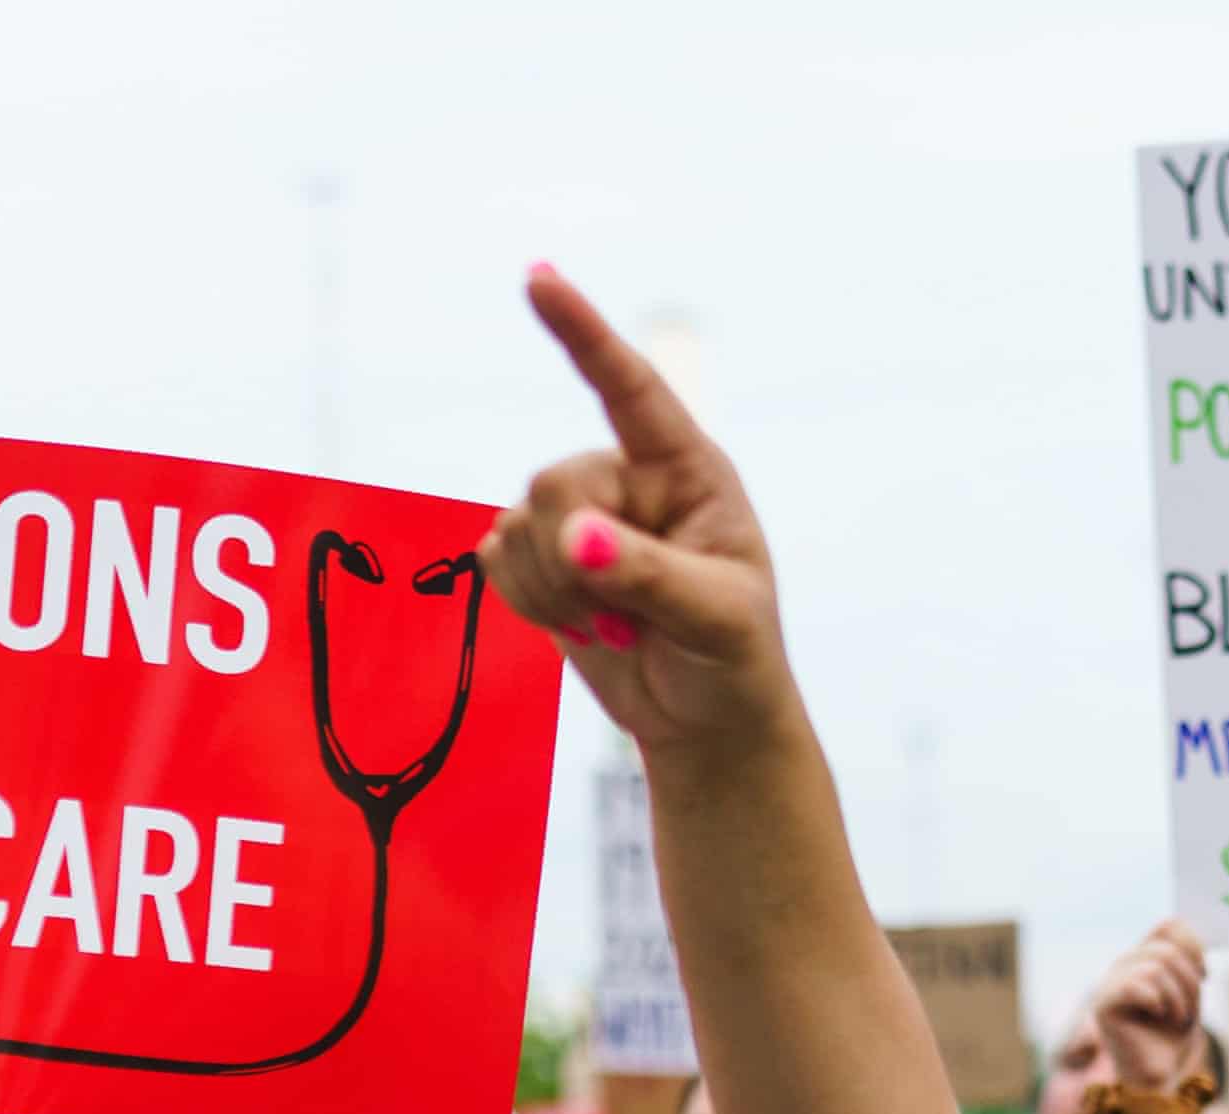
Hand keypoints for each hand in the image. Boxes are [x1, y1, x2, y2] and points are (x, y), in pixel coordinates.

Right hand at [478, 269, 796, 777]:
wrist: (705, 720)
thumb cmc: (733, 659)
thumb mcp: (716, 618)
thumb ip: (649, 574)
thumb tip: (576, 536)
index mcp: (687, 470)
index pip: (632, 389)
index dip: (584, 332)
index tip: (538, 277)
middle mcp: (628, 479)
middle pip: (554, 483)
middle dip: (574, 560)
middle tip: (626, 615)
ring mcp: (580, 514)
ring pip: (517, 525)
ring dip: (554, 592)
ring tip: (615, 624)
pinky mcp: (540, 555)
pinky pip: (495, 558)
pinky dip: (528, 602)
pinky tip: (580, 625)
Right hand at [1091, 919, 1210, 1096]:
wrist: (1159, 1077)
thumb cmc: (1172, 1037)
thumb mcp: (1188, 991)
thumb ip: (1184, 958)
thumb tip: (1183, 927)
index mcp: (1141, 957)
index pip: (1169, 926)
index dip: (1194, 946)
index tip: (1205, 975)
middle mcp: (1121, 965)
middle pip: (1167, 949)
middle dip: (1190, 982)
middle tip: (1189, 1012)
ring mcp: (1108, 983)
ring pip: (1156, 966)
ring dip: (1179, 998)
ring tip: (1176, 1020)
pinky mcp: (1103, 1004)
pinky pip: (1141, 984)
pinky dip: (1161, 1003)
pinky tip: (1158, 1018)